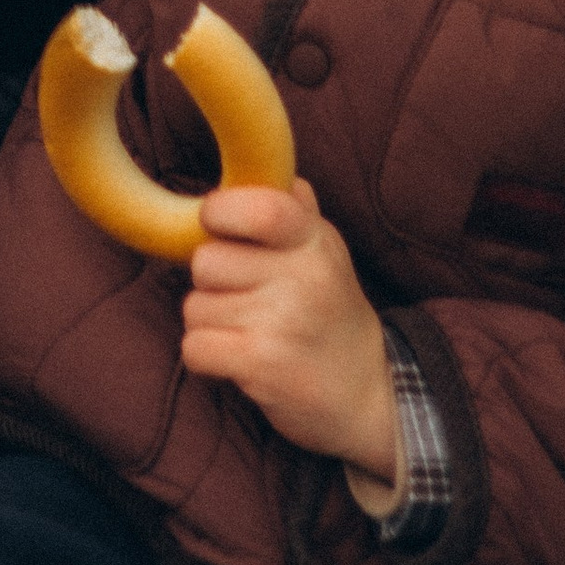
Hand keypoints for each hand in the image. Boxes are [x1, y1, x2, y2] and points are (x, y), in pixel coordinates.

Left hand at [178, 179, 396, 479]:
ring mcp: (282, 322)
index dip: (219, 212)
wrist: (370, 397)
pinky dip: (206, 358)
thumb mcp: (326, 253)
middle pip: (205, 261)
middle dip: (214, 284)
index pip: (256, 206)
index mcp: (314, 241)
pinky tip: (239, 361)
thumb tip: (267, 167)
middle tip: (250, 300)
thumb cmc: (332, 314)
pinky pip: (194, 347)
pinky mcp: (262, 365)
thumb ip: (295, 211)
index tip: (218, 226)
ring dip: (212, 324)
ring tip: (252, 333)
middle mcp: (302, 277)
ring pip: (194, 306)